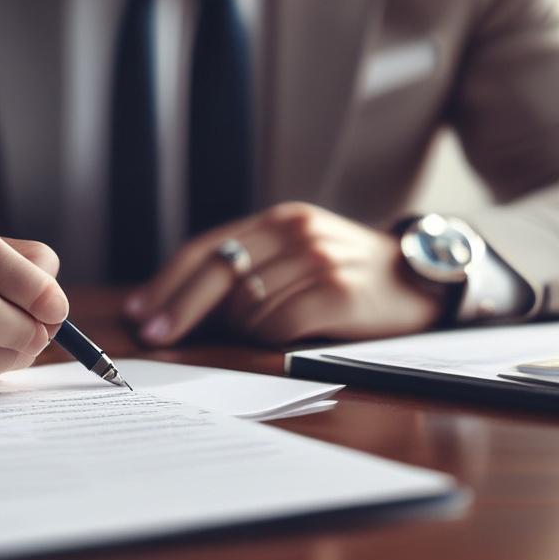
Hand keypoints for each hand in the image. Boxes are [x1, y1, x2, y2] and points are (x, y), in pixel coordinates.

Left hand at [123, 202, 443, 346]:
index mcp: (277, 221)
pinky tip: (285, 335)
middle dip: (178, 309)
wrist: (418, 280)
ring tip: (264, 329)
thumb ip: (246, 268)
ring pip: (247, 306)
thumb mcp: (295, 253)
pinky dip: (270, 337)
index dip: (167, 283)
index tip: (140, 313)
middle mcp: (294, 232)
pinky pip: (279, 325)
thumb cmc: (344, 273)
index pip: (205, 249)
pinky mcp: (338, 291)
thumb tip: (178, 305)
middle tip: (154, 336)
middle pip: (216, 273)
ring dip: (240, 329)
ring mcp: (317, 259)